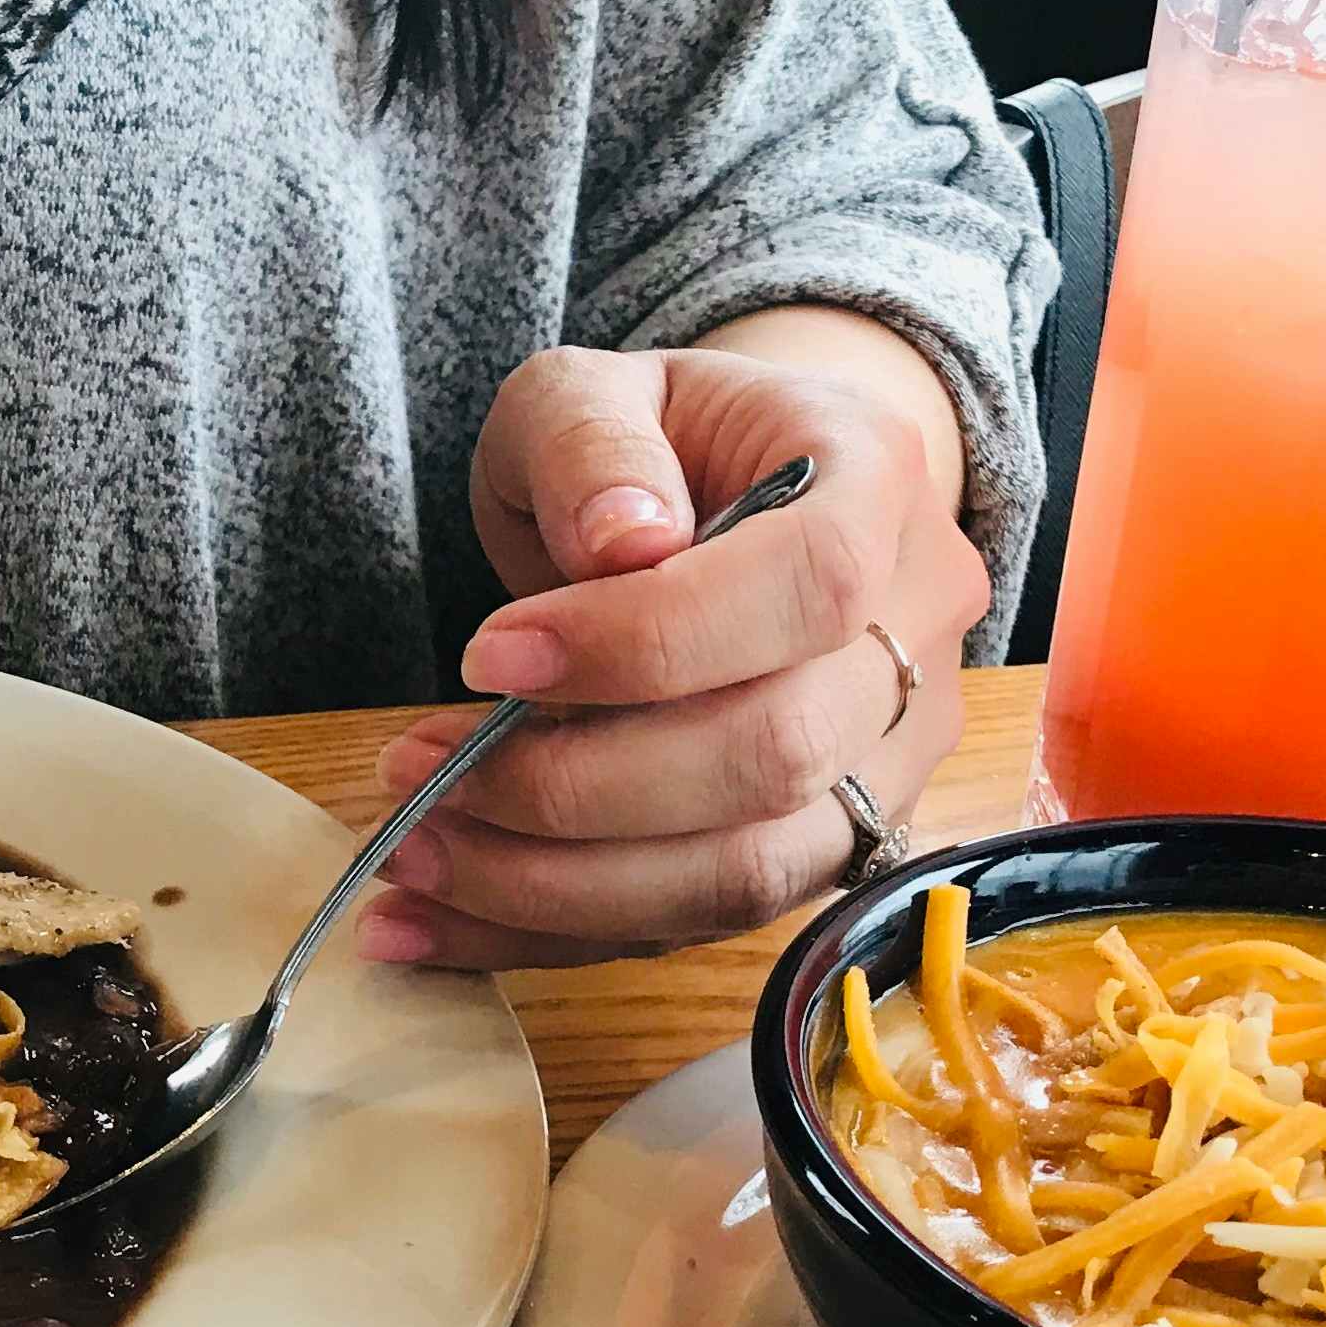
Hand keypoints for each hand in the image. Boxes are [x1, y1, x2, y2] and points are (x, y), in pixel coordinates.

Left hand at [367, 320, 987, 967]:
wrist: (735, 496)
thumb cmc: (656, 443)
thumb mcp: (593, 392)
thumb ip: (594, 445)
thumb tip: (619, 546)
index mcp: (878, 484)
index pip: (806, 586)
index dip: (645, 642)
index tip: (488, 653)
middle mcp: (914, 635)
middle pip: (775, 756)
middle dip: (572, 787)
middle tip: (413, 770)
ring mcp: (887, 761)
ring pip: (746, 874)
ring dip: (554, 887)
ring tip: (411, 855)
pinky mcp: (824, 851)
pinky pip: (695, 925)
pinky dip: (553, 934)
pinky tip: (432, 923)